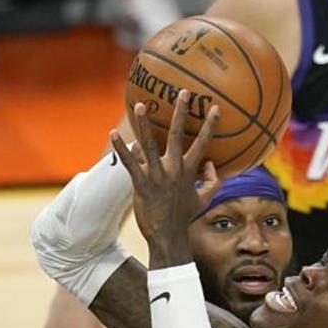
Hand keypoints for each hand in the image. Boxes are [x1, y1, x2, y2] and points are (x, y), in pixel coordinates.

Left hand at [110, 89, 220, 266]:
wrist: (168, 235)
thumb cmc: (184, 217)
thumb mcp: (203, 200)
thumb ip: (212, 182)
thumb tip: (214, 165)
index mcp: (188, 171)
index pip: (202, 143)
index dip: (209, 125)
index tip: (214, 108)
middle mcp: (173, 170)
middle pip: (176, 135)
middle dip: (181, 112)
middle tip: (183, 92)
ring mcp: (156, 175)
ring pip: (149, 144)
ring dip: (144, 124)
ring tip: (142, 105)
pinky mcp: (141, 183)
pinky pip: (129, 162)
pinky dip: (121, 148)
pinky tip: (113, 133)